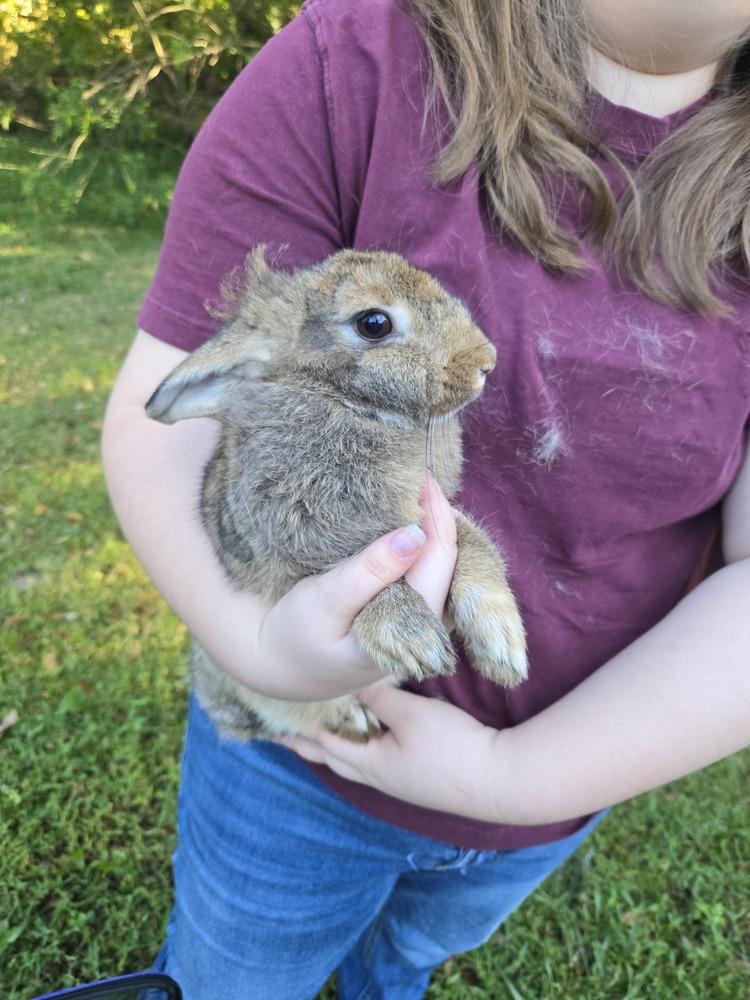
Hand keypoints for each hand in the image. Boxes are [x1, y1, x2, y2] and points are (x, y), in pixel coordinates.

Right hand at [254, 474, 457, 700]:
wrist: (276, 667)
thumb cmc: (294, 636)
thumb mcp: (324, 601)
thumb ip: (370, 571)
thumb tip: (415, 534)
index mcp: (411, 632)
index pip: (440, 564)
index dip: (437, 516)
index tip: (424, 477)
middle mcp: (424, 631)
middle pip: (450, 565)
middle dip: (440, 519)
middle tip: (422, 478)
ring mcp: (418, 624)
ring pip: (441, 570)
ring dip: (434, 531)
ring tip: (419, 494)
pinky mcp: (404, 615)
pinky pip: (425, 575)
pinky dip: (421, 547)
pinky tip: (411, 523)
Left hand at [276, 683, 503, 820]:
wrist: (501, 780)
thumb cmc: (452, 747)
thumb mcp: (411, 715)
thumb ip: (378, 698)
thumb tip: (349, 684)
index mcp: (370, 763)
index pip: (323, 742)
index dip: (299, 728)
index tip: (273, 719)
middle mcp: (379, 777)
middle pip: (334, 758)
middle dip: (308, 744)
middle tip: (283, 733)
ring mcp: (399, 781)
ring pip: (355, 763)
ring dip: (334, 748)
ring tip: (319, 736)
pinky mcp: (418, 779)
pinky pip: (376, 762)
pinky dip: (360, 749)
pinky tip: (368, 742)